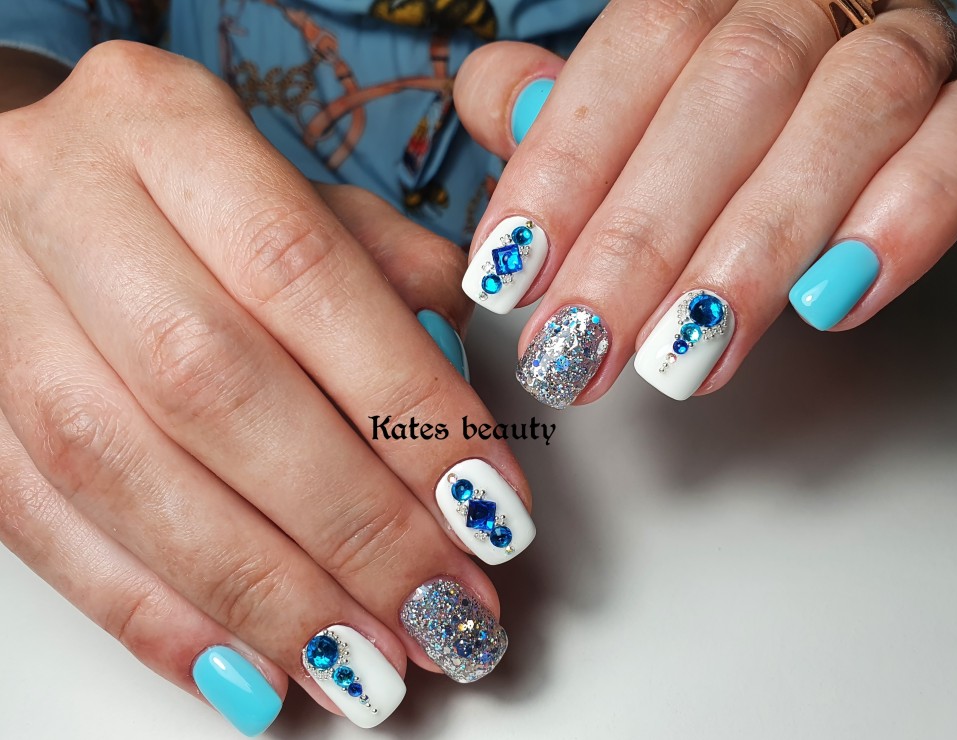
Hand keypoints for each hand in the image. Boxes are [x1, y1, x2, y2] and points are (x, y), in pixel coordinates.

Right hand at [0, 41, 533, 734]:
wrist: (48, 194)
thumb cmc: (201, 198)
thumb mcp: (302, 194)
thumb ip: (390, 280)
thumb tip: (457, 399)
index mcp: (162, 125)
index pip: (306, 275)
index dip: (406, 407)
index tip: (490, 506)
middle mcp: (60, 203)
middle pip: (215, 387)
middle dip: (349, 523)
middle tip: (442, 607)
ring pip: (126, 476)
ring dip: (263, 594)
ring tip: (366, 662)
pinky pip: (45, 533)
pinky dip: (158, 615)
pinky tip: (250, 669)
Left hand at [454, 0, 956, 404]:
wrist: (876, 99)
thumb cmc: (741, 113)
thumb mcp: (645, 100)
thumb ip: (573, 104)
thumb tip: (498, 102)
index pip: (630, 57)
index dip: (563, 171)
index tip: (508, 275)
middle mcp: (804, 5)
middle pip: (725, 96)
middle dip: (641, 240)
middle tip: (583, 346)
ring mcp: (902, 44)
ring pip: (838, 119)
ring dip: (752, 251)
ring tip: (685, 352)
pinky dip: (899, 221)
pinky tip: (830, 302)